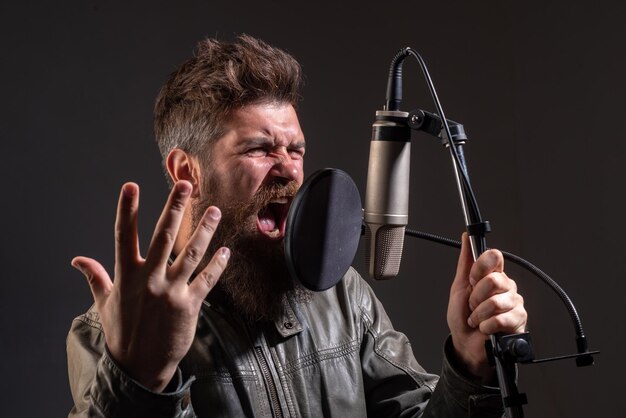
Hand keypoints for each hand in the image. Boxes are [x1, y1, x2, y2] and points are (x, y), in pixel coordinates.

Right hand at [71, 181, 228, 390]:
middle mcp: (149, 280)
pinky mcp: (190, 305)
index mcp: (126, 276)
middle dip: (174, 208)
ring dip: (204, 230)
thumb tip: (78, 260)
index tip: (131, 186)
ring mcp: (171, 291)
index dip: (126, 210)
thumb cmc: (122, 331)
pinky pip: (207, 279)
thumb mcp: (105, 303)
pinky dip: (218, 264)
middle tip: (184, 184)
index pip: (123, 236)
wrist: (140, 365)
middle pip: (163, 236)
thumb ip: (95, 277)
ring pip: (192, 253)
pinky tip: (226, 251)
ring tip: (214, 210)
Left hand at [447, 233, 526, 381]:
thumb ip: (465, 262)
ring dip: (479, 314)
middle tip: (473, 305)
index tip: (471, 280)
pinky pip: (501, 319)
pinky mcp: (519, 320)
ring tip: (478, 319)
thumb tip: (466, 236)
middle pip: (494, 280)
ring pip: (496, 302)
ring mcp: (514, 302)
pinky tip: (485, 328)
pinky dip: (486, 326)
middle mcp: (507, 286)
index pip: (495, 256)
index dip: (480, 268)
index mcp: (493, 275)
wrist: (465, 343)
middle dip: (476, 297)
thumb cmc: (462, 316)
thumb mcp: (459, 286)